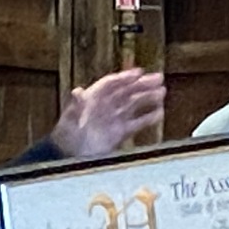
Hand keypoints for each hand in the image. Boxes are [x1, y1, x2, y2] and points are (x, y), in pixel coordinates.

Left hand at [49, 68, 165, 156]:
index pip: (112, 84)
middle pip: (127, 92)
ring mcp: (113, 119)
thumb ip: (76, 105)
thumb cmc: (66, 136)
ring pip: (134, 105)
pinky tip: (159, 113)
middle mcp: (106, 106)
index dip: (125, 77)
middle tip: (159, 78)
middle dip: (142, 84)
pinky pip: (136, 123)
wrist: (68, 157)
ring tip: (162, 92)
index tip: (139, 72)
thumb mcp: (68, 119)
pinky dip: (148, 119)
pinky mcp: (119, 133)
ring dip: (148, 98)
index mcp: (94, 99)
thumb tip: (77, 91)